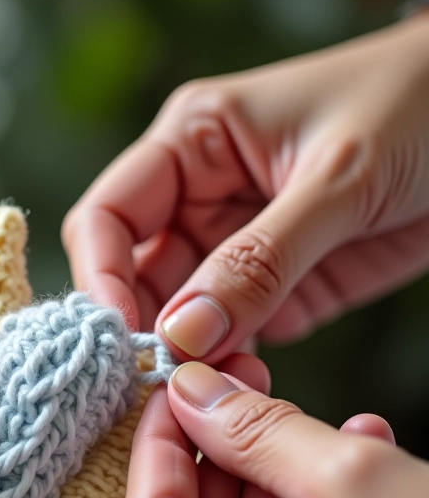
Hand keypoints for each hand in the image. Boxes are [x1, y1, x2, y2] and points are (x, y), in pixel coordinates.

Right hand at [63, 13, 428, 358]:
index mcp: (192, 143)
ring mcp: (233, 251)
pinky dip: (227, 365)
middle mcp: (198, 199)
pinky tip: (239, 384)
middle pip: (134, 275)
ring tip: (200, 391)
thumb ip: (258, 260)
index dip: (101, 277)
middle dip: (140, 328)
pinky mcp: (271, 290)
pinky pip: (229, 337)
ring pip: (178, 315)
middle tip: (154, 383)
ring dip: (183, 355)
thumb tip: (181, 335)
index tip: (121, 337)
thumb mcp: (336, 177)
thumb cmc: (417, 106)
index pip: (107, 217)